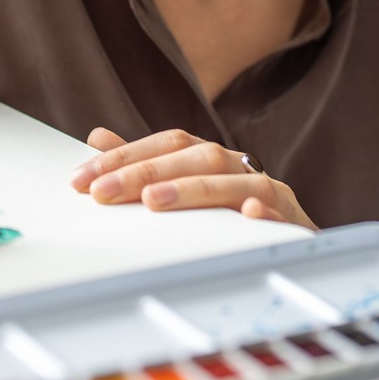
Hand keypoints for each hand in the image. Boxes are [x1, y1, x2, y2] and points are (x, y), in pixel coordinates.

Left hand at [69, 128, 315, 229]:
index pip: (166, 144)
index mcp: (211, 157)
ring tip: (153, 202)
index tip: (82, 181)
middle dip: (145, 173)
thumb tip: (98, 138)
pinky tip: (248, 214)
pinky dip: (266, 210)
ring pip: (235, 180)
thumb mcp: (185, 187)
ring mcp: (270, 191)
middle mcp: (239, 166)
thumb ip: (145, 165)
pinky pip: (281, 211)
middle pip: (195, 157)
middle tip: (102, 192)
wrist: (296, 242)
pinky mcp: (294, 219)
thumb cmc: (233, 213)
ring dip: (193, 188)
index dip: (124, 158)